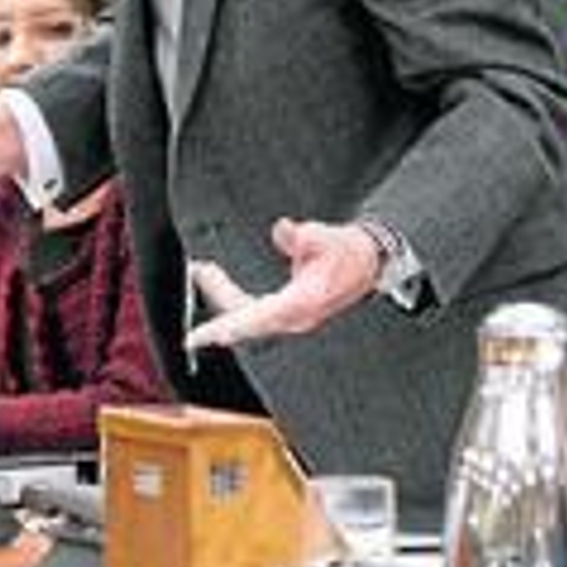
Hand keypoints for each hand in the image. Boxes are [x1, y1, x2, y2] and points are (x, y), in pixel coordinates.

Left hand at [184, 218, 379, 349]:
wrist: (368, 261)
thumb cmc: (348, 254)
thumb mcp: (326, 238)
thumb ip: (301, 236)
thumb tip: (282, 230)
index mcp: (302, 304)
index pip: (257, 319)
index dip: (228, 327)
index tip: (201, 335)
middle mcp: (294, 317)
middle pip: (245, 319)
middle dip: (218, 297)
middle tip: (199, 274)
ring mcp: (290, 317)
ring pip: (246, 314)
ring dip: (222, 294)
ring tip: (204, 270)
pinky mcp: (288, 311)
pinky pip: (252, 310)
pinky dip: (233, 296)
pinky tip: (219, 279)